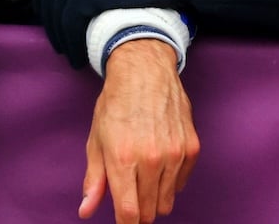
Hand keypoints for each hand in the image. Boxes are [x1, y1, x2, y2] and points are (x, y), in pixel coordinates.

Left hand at [80, 39, 197, 223]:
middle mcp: (151, 159)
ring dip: (154, 198)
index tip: (124, 223)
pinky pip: (181, 183)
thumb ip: (94, 179)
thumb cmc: (116, 103)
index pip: (129, 213)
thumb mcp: (97, 139)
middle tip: (130, 196)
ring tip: (143, 176)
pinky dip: (170, 182)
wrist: (145, 70)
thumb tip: (86, 211)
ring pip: (166, 202)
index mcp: (122, 158)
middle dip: (138, 212)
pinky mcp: (191, 148)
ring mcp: (175, 154)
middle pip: (149, 212)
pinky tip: (160, 163)